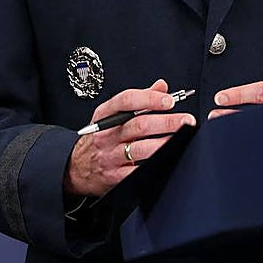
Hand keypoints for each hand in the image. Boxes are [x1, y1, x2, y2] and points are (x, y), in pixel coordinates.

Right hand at [64, 79, 195, 197]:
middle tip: (186, 120)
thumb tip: (161, 86)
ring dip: (165, 143)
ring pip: (141, 148)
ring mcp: (111, 155)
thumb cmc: (98, 138)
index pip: (126, 101)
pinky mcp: (116, 176)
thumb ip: (137, 100)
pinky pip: (138, 171)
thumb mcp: (109, 115)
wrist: (76, 167)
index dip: (149, 99)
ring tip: (183, 139)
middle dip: (166, 122)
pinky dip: (155, 165)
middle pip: (139, 125)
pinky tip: (169, 160)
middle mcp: (107, 134)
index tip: (170, 100)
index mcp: (105, 115)